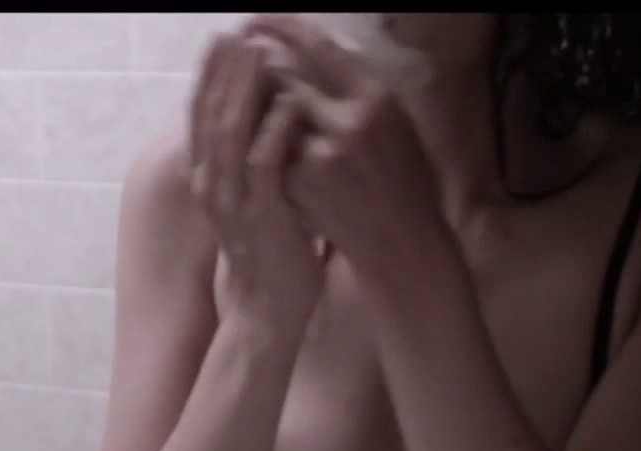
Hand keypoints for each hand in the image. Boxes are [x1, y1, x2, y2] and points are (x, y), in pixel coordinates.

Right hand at [189, 32, 325, 324]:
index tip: (219, 42)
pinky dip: (276, 130)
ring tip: (259, 53)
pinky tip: (289, 101)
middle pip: (210, 116)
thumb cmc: (268, 251)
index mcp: (206, 180)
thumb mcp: (247, 201)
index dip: (208, 77)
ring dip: (246, 90)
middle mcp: (211, 186)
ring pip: (232, 133)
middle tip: (233, 34)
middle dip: (222, 72)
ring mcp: (234, 201)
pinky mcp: (263, 216)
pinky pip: (265, 165)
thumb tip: (253, 125)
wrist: (269, 307)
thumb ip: (244, 165)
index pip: (200, 117)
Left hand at [243, 15, 450, 282]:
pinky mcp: (299, 181)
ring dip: (252, 93)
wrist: (400, 240)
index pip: (319, 47)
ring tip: (240, 84)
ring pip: (270, 109)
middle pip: (286, 72)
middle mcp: (349, 120)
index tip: (260, 20)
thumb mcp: (395, 121)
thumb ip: (355, 89)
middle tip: (238, 44)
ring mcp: (321, 152)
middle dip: (256, 57)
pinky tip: (251, 132)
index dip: (284, 28)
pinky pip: (268, 145)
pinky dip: (258, 134)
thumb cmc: (403, 179)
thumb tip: (314, 53)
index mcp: (375, 97)